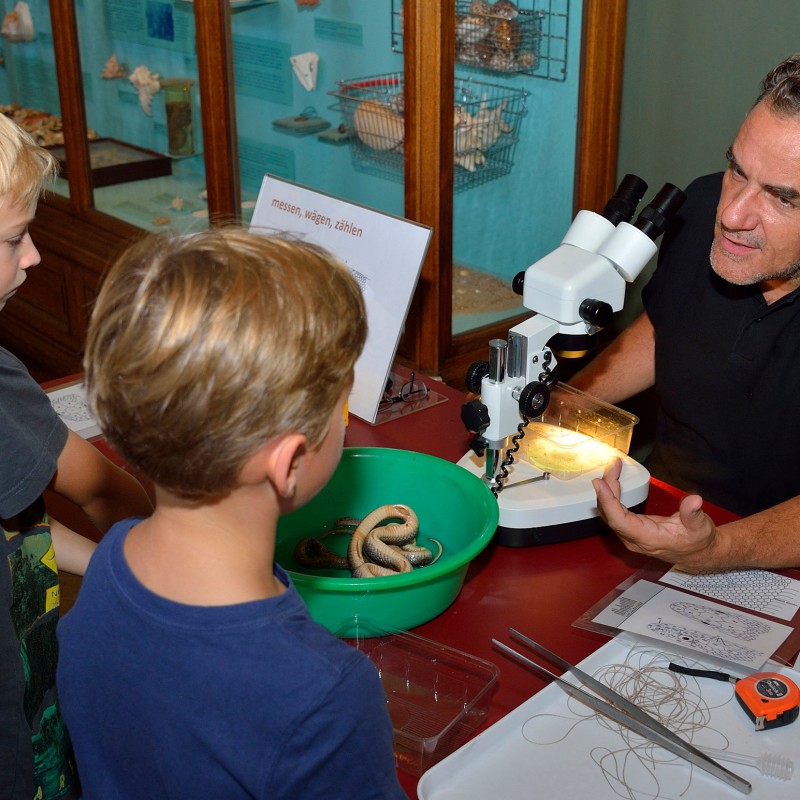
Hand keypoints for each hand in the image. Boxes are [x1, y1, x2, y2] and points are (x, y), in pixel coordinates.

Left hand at [592, 458, 717, 566]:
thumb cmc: (697, 541)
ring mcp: (630, 535)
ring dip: (608, 490)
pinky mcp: (631, 529)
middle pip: (610, 513)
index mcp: (648, 539)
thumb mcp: (700, 527)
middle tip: (612, 466)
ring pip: (610, 512)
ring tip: (613, 469)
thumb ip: (693, 514)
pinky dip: (612, 495)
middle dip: (607, 487)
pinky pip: (614, 512)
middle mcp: (634, 539)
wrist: (699, 552)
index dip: (607, 501)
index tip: (600, 483)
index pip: (619, 521)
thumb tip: (693, 501)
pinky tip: (614, 482)